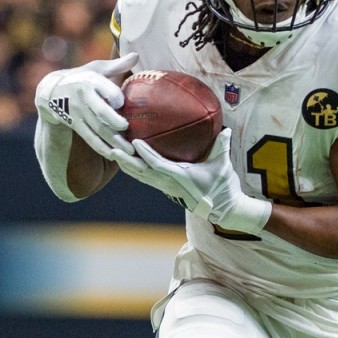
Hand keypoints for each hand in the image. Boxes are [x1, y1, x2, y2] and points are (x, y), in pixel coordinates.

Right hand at [34, 53, 138, 157]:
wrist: (52, 92)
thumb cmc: (81, 77)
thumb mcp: (96, 68)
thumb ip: (116, 65)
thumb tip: (136, 55)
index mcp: (90, 81)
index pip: (102, 88)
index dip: (112, 95)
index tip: (122, 102)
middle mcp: (83, 98)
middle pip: (100, 111)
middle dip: (114, 121)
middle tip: (127, 128)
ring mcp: (79, 114)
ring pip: (97, 128)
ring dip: (112, 140)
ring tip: (129, 150)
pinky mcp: (76, 125)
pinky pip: (90, 138)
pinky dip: (102, 147)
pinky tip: (114, 155)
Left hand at [120, 128, 271, 234]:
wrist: (222, 208)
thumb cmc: (223, 186)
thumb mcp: (223, 165)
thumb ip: (222, 146)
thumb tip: (226, 128)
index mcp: (181, 176)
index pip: (158, 164)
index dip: (146, 154)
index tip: (134, 142)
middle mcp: (169, 183)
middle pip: (142, 171)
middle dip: (126, 160)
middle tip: (111, 147)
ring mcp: (166, 187)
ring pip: (140, 176)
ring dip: (125, 165)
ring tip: (111, 152)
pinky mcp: (165, 188)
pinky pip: (144, 179)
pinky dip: (132, 170)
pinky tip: (124, 162)